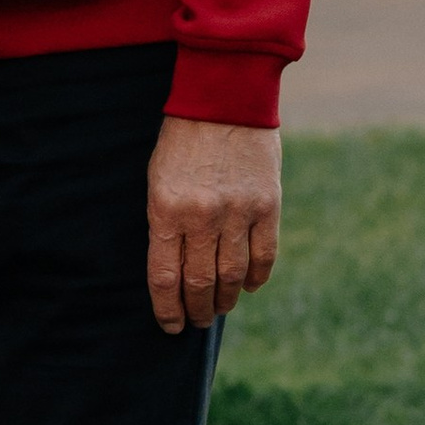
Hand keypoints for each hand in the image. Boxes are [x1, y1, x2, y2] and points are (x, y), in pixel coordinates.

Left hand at [146, 117, 279, 333]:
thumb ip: (165, 223)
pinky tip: (246, 286)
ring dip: (225, 299)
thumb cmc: (182, 139)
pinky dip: (255, 277)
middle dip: (196, 310)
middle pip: (199, 283)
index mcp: (165, 210)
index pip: (164, 277)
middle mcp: (201, 216)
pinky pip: (264, 255)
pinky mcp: (267, 205)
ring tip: (218, 308)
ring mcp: (237, 212)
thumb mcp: (158, 179)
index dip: (167, 308)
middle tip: (196, 321)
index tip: (170, 325)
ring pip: (232, 275)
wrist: (224, 98)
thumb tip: (174, 270)